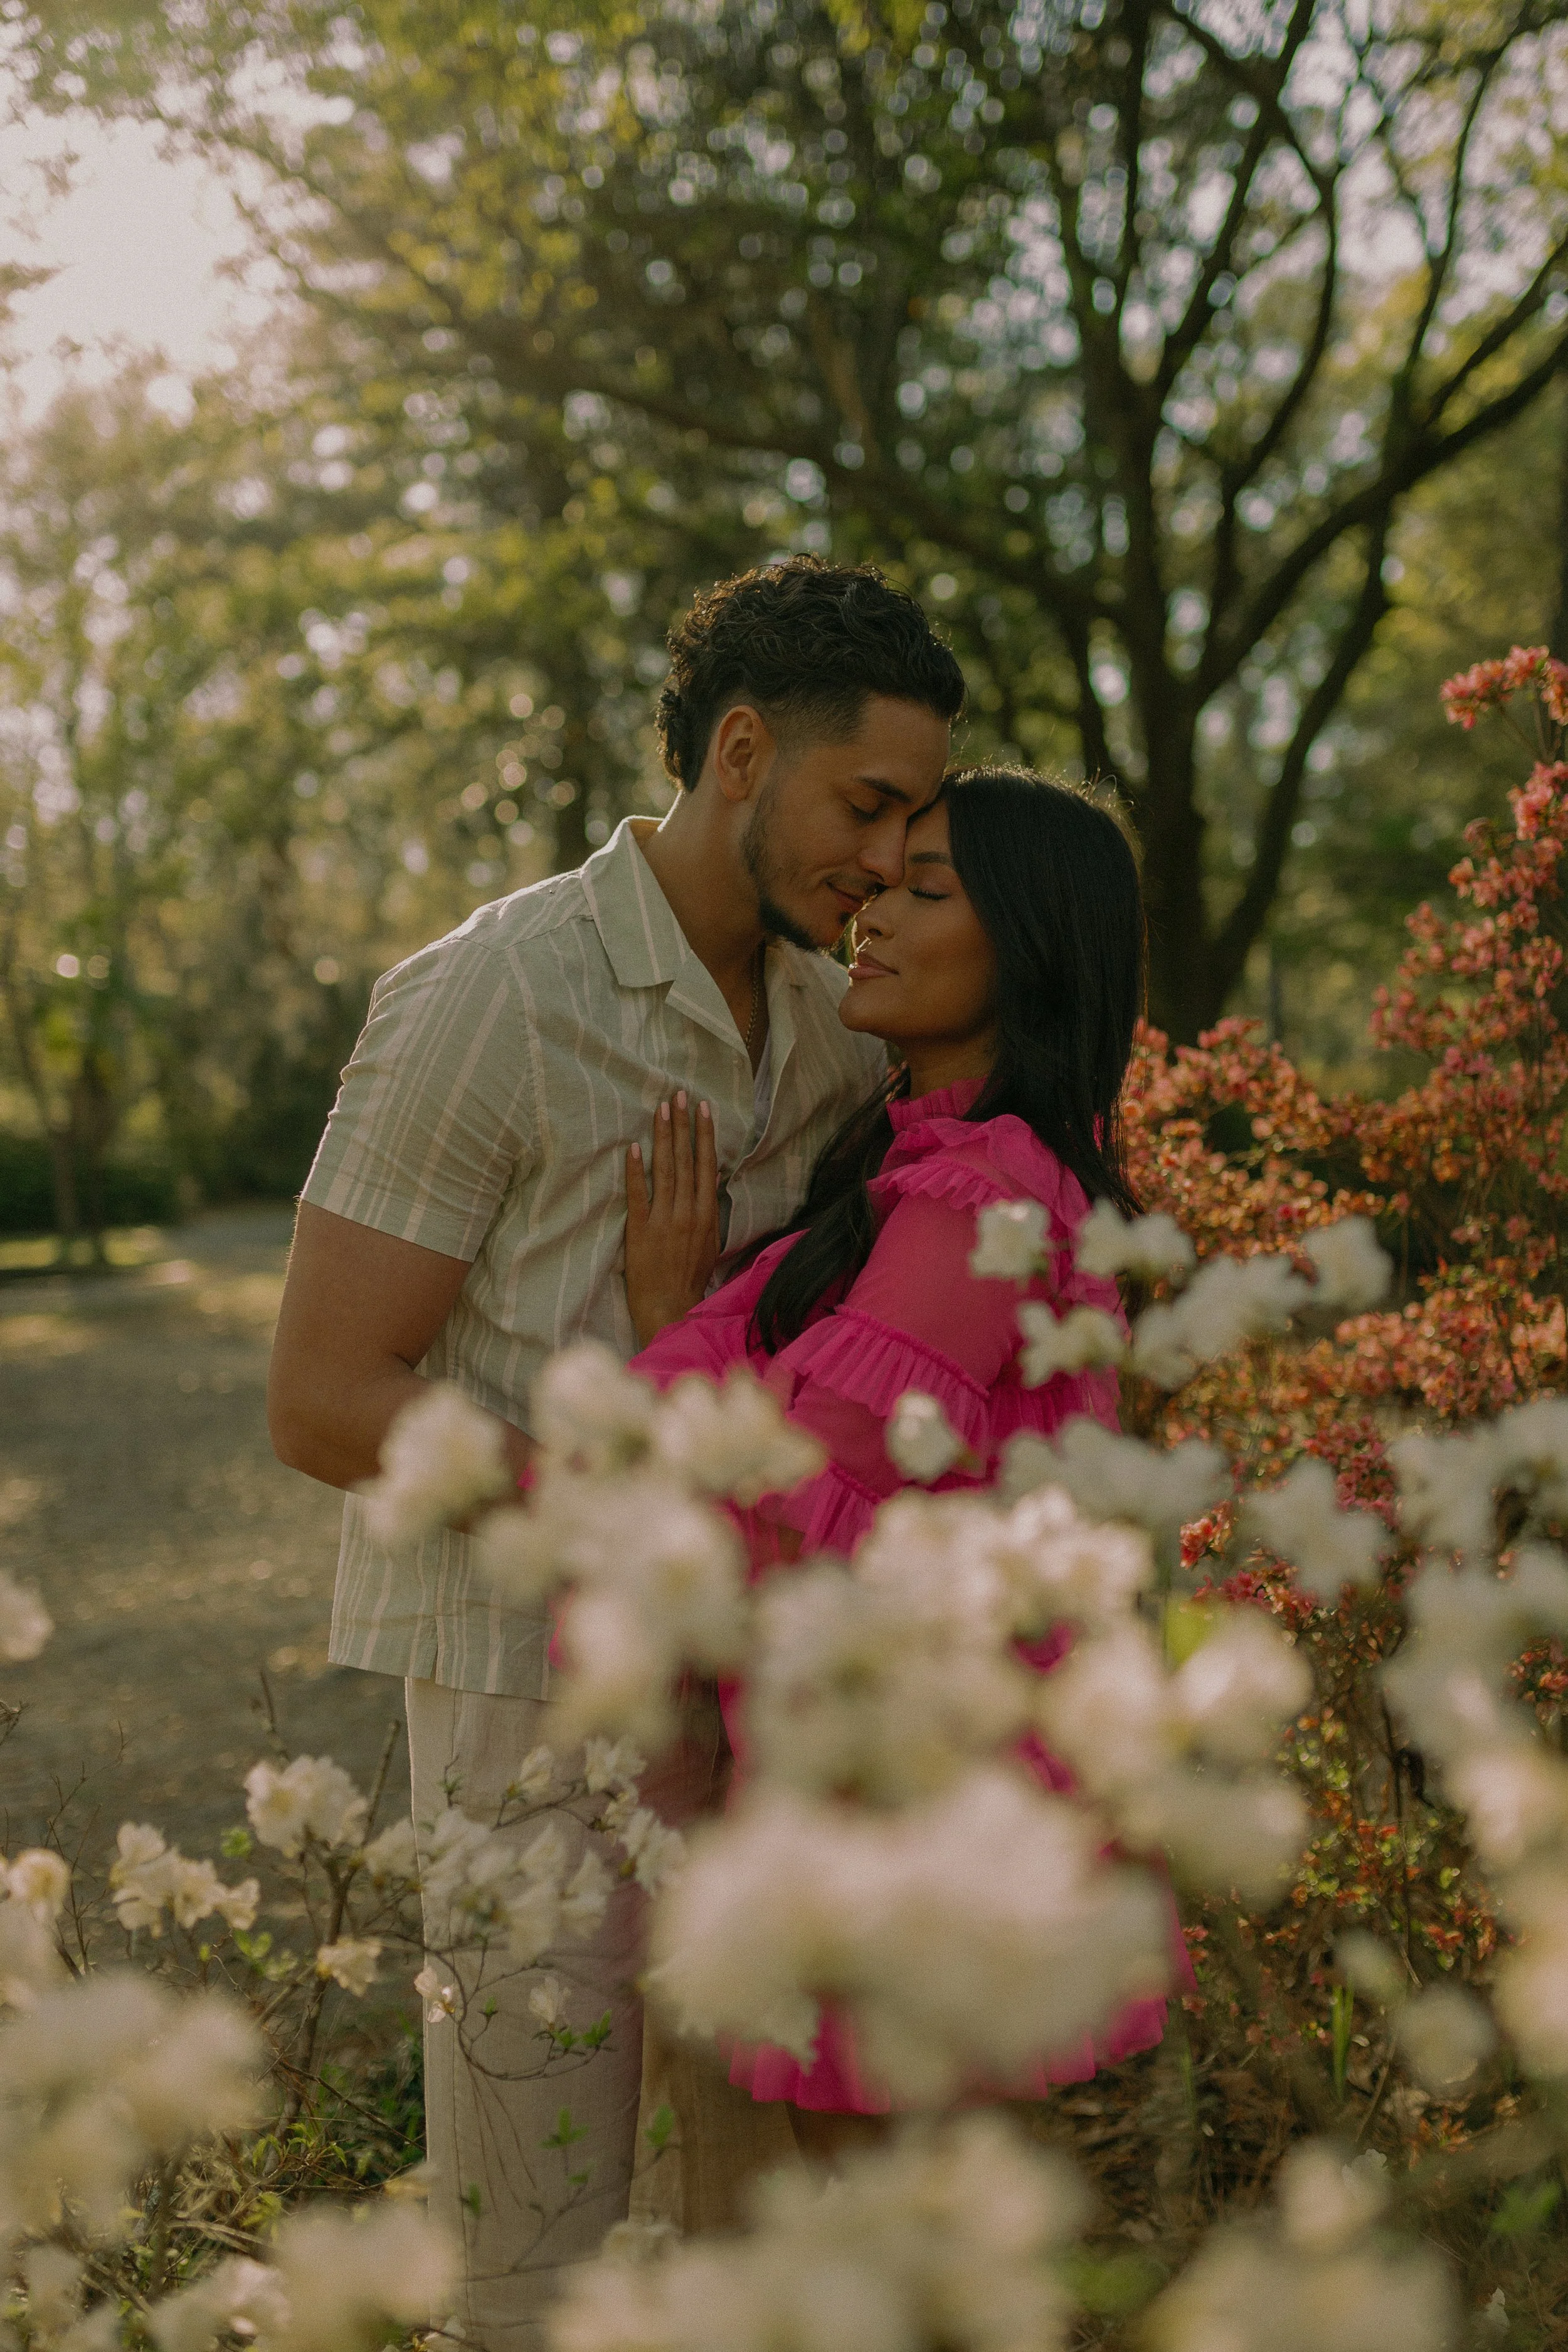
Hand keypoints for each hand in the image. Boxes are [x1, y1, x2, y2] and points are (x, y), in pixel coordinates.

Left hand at [624, 1092, 721, 1349]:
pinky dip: (637, 1171)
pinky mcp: (641, 1231)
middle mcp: (688, 1213)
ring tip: (661, 1109)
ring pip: (665, 1171)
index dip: (704, 1135)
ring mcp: (664, 1221)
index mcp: (706, 1215)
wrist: (670, 1308)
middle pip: (686, 1160)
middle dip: (682, 1125)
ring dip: (663, 1138)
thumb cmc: (689, 1279)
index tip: (703, 1108)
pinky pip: (639, 1195)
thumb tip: (706, 1185)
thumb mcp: (709, 1244)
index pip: (707, 1166)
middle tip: (679, 1094)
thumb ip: (706, 1214)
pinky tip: (635, 1148)